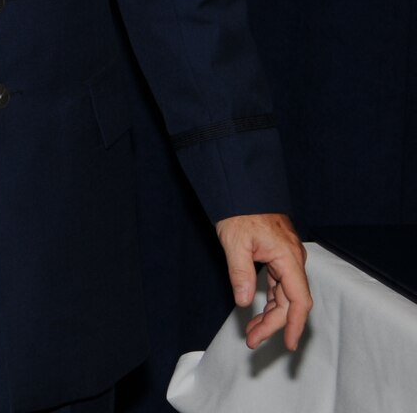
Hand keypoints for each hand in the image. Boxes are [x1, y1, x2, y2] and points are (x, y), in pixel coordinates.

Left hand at [216, 212, 311, 350]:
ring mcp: (287, 259)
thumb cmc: (239, 212)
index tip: (289, 344)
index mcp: (288, 258)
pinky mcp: (279, 257)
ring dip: (271, 314)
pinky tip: (259, 311)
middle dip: (274, 324)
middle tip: (253, 340)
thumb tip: (246, 302)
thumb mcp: (234, 242)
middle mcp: (293, 261)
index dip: (294, 324)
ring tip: (253, 331)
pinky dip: (271, 300)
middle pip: (291, 301)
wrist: (242, 189)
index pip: (299, 300)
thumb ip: (241, 273)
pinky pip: (279, 285)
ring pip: (285, 295)